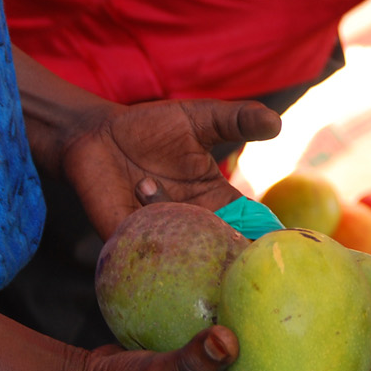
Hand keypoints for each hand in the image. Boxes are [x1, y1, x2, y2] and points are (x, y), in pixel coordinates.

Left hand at [62, 100, 282, 237]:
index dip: (265, 235)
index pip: (251, 226)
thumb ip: (237, 120)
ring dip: (167, 210)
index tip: (276, 236)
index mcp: (218, 201)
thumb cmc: (151, 127)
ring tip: (145, 179)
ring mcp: (163, 234)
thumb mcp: (201, 119)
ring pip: (183, 250)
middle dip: (226, 250)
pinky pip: (145, 250)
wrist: (94, 134)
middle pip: (223, 252)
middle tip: (218, 227)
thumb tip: (276, 122)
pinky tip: (138, 189)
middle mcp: (194, 224)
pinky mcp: (128, 238)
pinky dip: (147, 231)